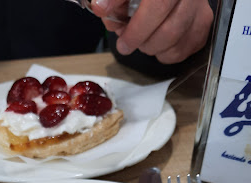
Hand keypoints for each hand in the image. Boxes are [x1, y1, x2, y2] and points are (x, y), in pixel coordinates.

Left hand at [92, 0, 213, 63]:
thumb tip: (101, 7)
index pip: (158, 6)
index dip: (138, 30)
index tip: (123, 43)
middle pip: (170, 31)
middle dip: (144, 44)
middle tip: (129, 43)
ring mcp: (200, 8)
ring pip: (177, 43)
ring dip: (154, 49)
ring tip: (143, 39)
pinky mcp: (204, 22)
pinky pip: (185, 49)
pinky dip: (166, 52)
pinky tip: (157, 41)